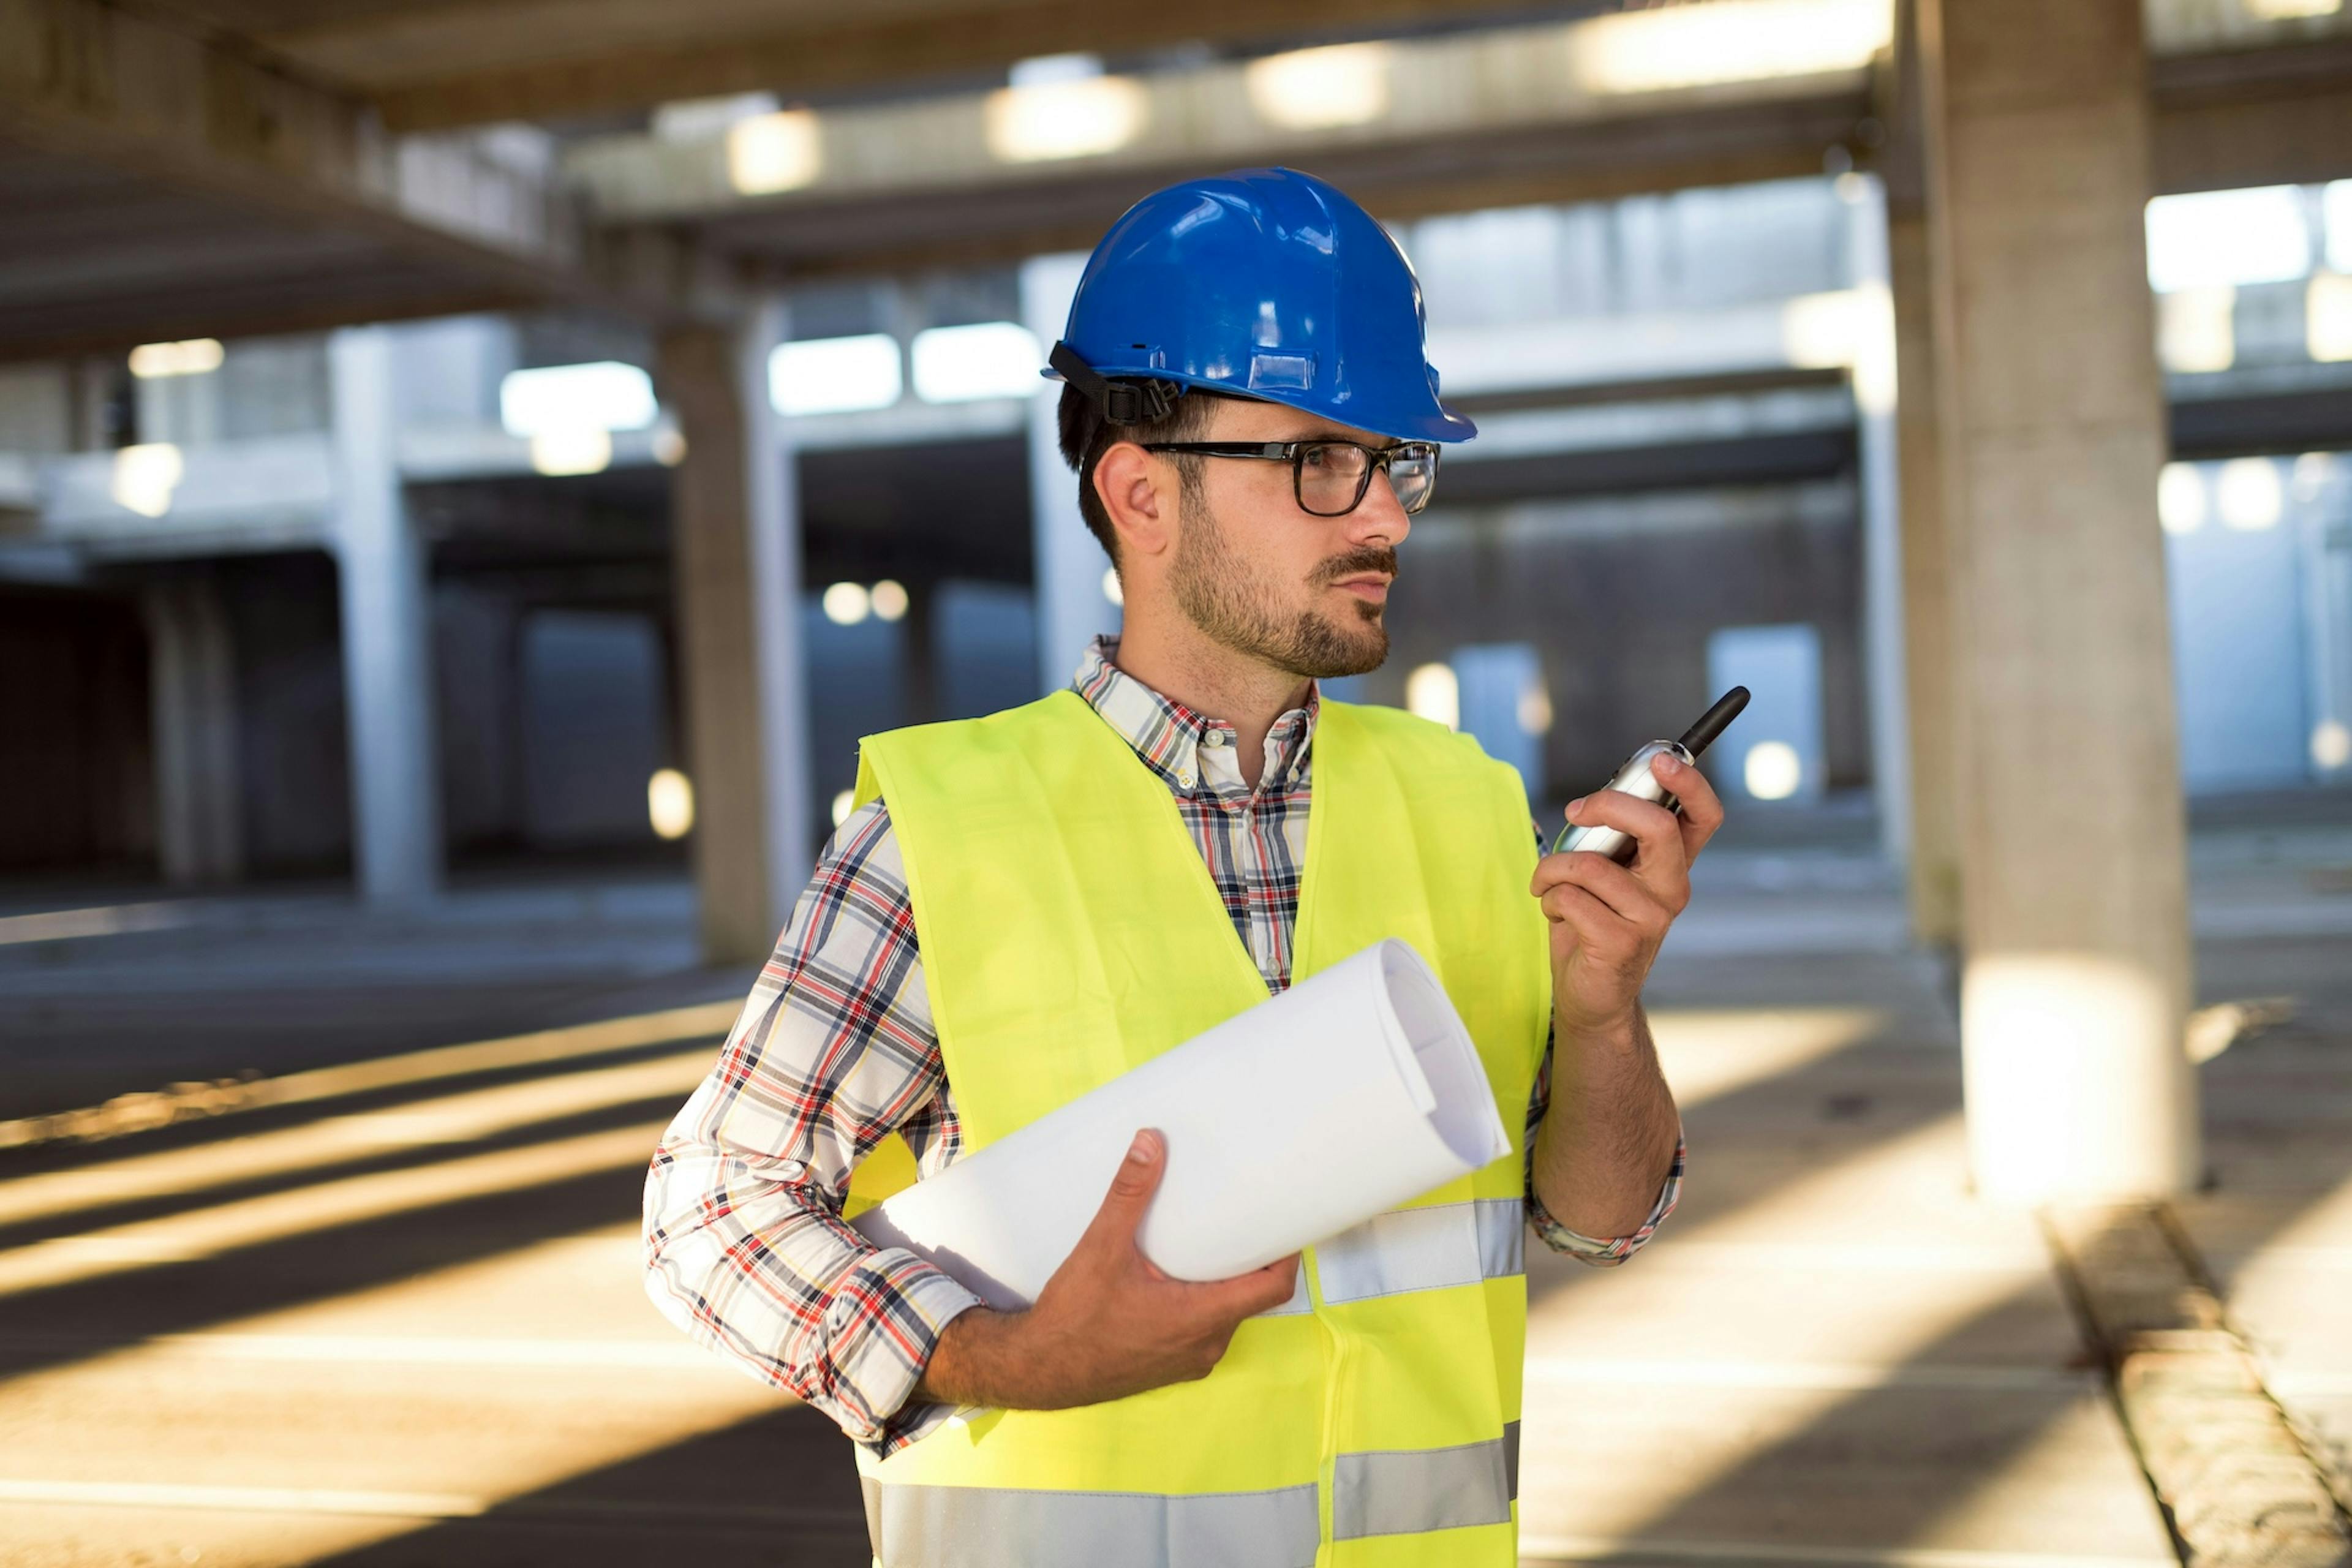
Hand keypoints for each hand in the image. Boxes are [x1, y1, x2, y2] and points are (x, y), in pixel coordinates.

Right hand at [914, 1130, 1298, 1410]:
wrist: (1037, 1369)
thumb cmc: (1073, 1318)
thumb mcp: (1101, 1249)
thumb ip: (1129, 1195)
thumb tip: (1150, 1142)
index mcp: (1202, 1318)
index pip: (1274, 1288)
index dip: (1289, 1254)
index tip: (1287, 1221)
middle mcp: (1206, 1345)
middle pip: (1253, 1298)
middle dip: (1252, 1260)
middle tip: (1244, 1219)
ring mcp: (1189, 1361)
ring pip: (1228, 1316)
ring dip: (1225, 1284)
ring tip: (1211, 1244)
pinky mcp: (1171, 1367)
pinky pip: (1204, 1331)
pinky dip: (1202, 1304)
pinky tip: (1178, 1281)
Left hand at [1530, 752, 1723, 1036]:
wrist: (1592, 994)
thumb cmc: (1593, 923)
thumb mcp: (1607, 873)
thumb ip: (1609, 838)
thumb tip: (1591, 802)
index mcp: (1672, 864)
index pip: (1704, 816)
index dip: (1689, 783)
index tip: (1659, 760)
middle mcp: (1672, 888)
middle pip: (1657, 826)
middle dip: (1608, 805)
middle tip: (1575, 812)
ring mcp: (1651, 918)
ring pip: (1592, 864)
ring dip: (1553, 868)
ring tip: (1547, 884)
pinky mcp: (1622, 943)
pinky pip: (1571, 897)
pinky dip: (1549, 898)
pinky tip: (1555, 913)